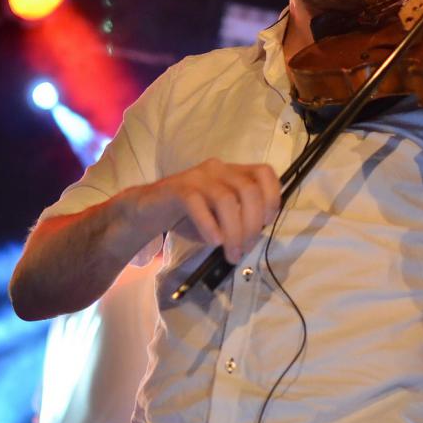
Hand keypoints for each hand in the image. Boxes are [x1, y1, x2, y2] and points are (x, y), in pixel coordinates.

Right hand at [134, 158, 280, 263]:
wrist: (150, 210)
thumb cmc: (191, 216)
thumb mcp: (221, 219)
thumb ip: (240, 222)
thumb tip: (252, 239)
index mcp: (234, 172)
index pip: (264, 173)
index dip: (272, 197)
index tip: (266, 223)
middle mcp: (219, 169)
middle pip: (249, 191)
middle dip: (252, 225)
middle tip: (244, 249)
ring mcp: (198, 177)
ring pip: (227, 200)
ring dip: (234, 232)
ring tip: (230, 253)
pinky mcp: (178, 188)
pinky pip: (198, 204)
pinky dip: (210, 226)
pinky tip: (213, 242)